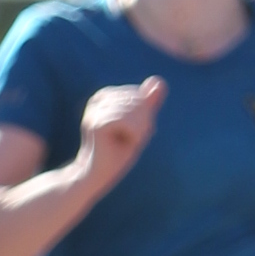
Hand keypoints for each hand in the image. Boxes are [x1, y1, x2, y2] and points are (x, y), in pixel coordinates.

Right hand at [75, 78, 164, 194]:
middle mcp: (97, 99)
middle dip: (142, 124)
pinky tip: (122, 144)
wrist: (98, 175)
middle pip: (139, 102)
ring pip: (136, 112)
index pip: (139, 96)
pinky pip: (129, 123)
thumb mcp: (139, 124)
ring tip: (123, 142)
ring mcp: (95, 110)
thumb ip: (148, 103)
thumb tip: (159, 80)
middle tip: (127, 139)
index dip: (143, 117)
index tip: (129, 132)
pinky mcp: (96, 124)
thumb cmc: (118, 151)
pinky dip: (134, 136)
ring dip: (138, 132)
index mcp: (105, 95)